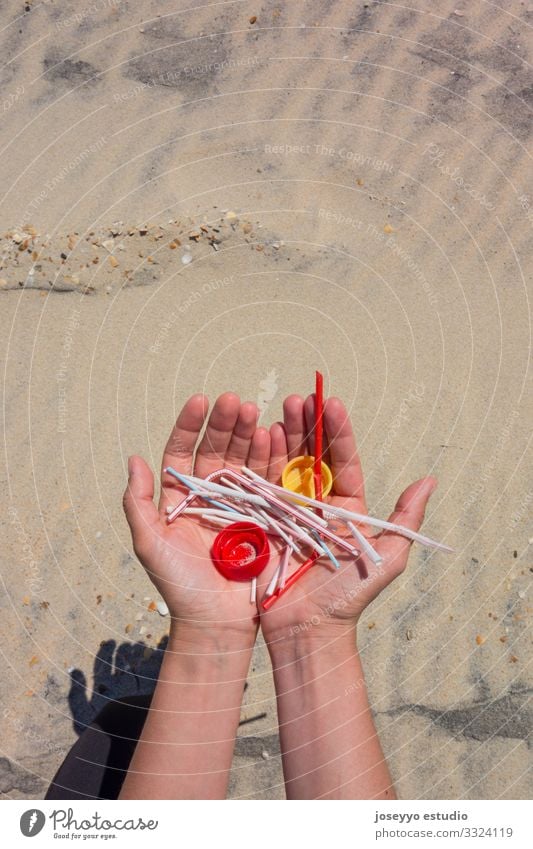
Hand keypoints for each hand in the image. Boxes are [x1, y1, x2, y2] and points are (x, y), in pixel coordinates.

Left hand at [123, 393, 270, 640]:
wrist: (216, 624)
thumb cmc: (178, 586)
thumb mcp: (149, 545)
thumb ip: (138, 503)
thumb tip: (133, 458)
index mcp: (179, 498)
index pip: (182, 452)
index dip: (190, 425)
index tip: (200, 400)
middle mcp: (210, 496)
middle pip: (216, 450)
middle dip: (225, 424)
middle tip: (236, 401)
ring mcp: (239, 505)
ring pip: (243, 460)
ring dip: (250, 435)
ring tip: (256, 412)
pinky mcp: (265, 518)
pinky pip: (268, 482)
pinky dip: (272, 458)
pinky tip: (275, 436)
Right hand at [259, 394, 437, 647]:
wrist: (307, 631)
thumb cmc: (348, 597)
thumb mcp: (387, 557)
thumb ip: (405, 519)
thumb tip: (430, 480)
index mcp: (347, 507)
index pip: (343, 460)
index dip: (337, 431)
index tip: (331, 401)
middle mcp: (317, 504)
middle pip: (311, 456)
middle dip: (306, 425)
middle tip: (299, 397)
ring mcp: (288, 511)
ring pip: (285, 464)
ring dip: (282, 435)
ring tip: (277, 408)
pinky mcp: (263, 522)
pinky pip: (261, 486)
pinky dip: (259, 461)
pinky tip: (257, 438)